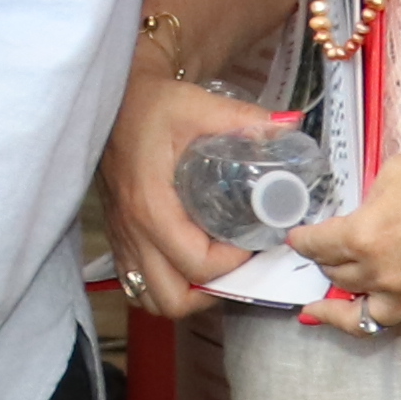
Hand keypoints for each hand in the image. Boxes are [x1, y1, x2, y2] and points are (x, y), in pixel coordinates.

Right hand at [107, 70, 266, 314]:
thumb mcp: (200, 107)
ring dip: (186, 293)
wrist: (112, 101)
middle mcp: (132, 232)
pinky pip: (136, 283)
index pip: (196, 264)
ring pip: (151, 298)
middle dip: (211, 291)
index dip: (233, 263)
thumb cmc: (152, 106)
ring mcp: (122, 238)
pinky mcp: (118, 236)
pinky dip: (164, 284)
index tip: (252, 242)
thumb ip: (244, 120)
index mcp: (151, 206)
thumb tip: (289, 130)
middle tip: (234, 263)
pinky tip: (185, 261)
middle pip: (171, 298)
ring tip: (212, 267)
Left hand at [292, 136, 400, 342]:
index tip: (298, 240)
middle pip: (338, 278)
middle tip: (318, 260)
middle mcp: (386, 278)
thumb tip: (357, 218)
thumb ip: (368, 203)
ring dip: (345, 304)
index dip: (303, 242)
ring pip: (364, 313)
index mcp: (366, 238)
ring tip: (326, 306)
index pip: (316, 246)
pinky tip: (376, 307)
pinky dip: (384, 314)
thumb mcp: (398, 174)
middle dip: (324, 265)